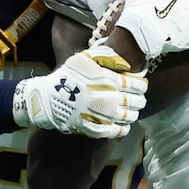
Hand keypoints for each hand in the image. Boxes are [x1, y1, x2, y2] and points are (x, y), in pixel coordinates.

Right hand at [14, 44, 147, 137]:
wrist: (46, 98)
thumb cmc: (66, 75)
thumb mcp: (84, 58)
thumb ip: (106, 56)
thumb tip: (125, 63)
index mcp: (108, 80)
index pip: (137, 85)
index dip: (142, 86)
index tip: (141, 86)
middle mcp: (109, 98)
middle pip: (135, 102)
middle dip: (139, 100)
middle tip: (139, 99)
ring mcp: (103, 116)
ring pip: (129, 117)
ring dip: (133, 114)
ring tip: (132, 112)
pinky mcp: (96, 128)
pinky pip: (117, 132)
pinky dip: (123, 129)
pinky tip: (122, 125)